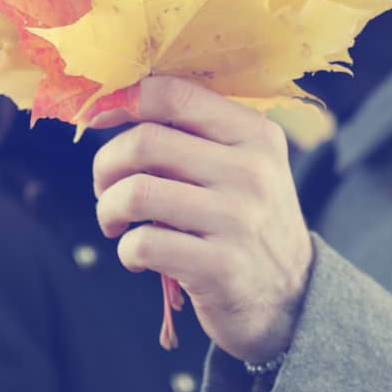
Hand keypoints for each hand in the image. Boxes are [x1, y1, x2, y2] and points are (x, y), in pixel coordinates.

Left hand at [89, 76, 314, 363]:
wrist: (290, 297)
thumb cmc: (247, 222)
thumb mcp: (243, 166)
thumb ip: (195, 134)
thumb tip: (117, 104)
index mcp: (255, 134)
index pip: (174, 93)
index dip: (123, 100)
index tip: (101, 118)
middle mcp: (252, 171)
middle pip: (145, 142)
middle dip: (106, 164)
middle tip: (104, 186)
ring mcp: (238, 220)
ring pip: (136, 193)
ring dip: (107, 208)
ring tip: (114, 221)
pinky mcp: (220, 267)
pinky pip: (143, 245)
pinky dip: (126, 251)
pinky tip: (138, 257)